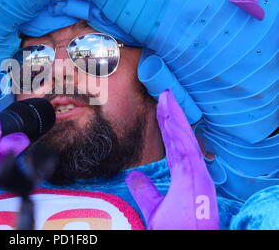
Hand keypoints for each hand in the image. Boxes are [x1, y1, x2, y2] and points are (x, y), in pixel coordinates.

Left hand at [125, 90, 218, 229]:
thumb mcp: (154, 206)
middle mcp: (193, 172)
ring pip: (185, 139)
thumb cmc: (176, 229)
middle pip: (181, 138)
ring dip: (176, 117)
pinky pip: (187, 151)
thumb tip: (133, 176)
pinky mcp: (197, 179)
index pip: (174, 145)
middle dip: (172, 115)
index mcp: (185, 176)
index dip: (168, 126)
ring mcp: (197, 175)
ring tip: (167, 98)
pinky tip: (171, 118)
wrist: (185, 240)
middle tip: (164, 94)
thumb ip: (144, 190)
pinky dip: (179, 133)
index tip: (161, 108)